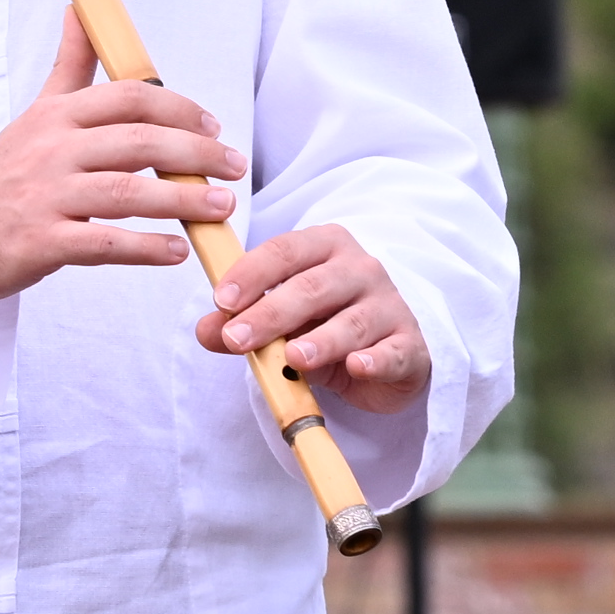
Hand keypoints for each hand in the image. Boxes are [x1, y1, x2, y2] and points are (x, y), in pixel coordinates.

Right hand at [0, 10, 246, 298]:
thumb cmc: (5, 173)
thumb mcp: (36, 113)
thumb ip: (68, 65)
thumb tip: (78, 10)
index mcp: (57, 116)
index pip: (129, 98)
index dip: (180, 110)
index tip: (214, 128)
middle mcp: (52, 150)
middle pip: (138, 142)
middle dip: (196, 153)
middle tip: (235, 168)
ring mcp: (46, 196)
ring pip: (127, 192)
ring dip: (181, 200)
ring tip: (221, 207)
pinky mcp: (41, 242)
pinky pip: (104, 244)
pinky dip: (145, 248)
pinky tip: (176, 251)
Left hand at [199, 224, 429, 412]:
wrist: (387, 354)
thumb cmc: (325, 325)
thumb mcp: (282, 323)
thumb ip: (244, 324)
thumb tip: (205, 331)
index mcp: (324, 247)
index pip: (284, 251)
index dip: (251, 274)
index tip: (220, 301)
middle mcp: (360, 268)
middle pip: (313, 287)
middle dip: (271, 314)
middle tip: (236, 339)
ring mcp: (389, 305)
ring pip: (352, 321)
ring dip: (321, 340)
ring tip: (294, 357)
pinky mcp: (409, 344)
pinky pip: (392, 351)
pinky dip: (375, 359)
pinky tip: (358, 366)